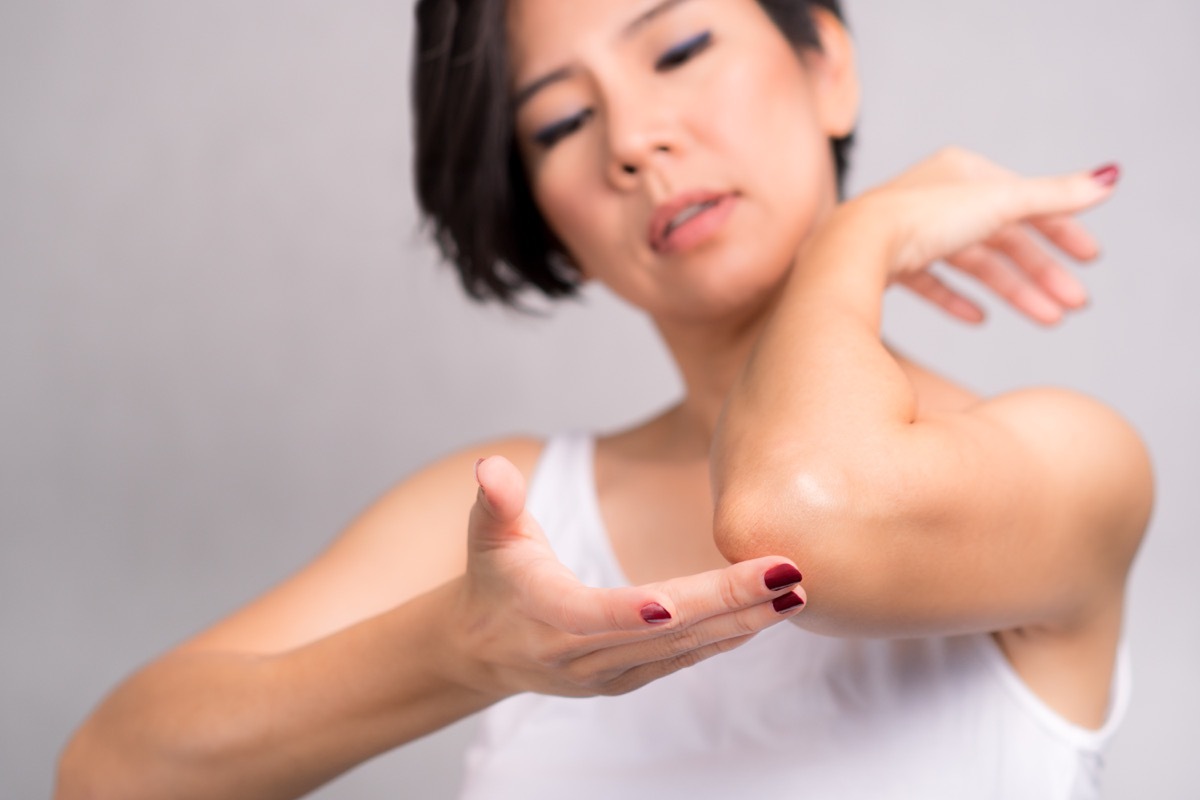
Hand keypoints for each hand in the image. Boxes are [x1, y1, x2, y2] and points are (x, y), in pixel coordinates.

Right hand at [449, 455, 805, 698]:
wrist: (484, 648)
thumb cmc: (492, 579)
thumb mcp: (485, 534)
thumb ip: (495, 500)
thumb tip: (490, 469)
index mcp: (547, 614)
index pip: (597, 614)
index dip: (638, 609)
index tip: (687, 598)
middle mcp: (582, 655)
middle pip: (665, 632)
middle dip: (729, 604)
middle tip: (788, 575)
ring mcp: (610, 673)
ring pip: (686, 650)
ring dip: (745, 623)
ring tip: (796, 592)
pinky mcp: (630, 678)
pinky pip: (686, 659)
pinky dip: (728, 637)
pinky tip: (768, 614)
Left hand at [857, 147, 1118, 324]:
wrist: (852, 248)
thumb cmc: (919, 219)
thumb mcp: (998, 203)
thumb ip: (1053, 197)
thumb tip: (1110, 178)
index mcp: (961, 172)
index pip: (1022, 201)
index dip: (1060, 230)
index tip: (1090, 260)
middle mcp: (933, 197)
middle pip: (1000, 237)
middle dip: (1040, 272)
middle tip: (1073, 306)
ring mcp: (907, 231)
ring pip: (971, 263)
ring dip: (1011, 291)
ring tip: (1046, 320)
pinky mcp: (885, 263)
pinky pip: (928, 283)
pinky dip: (955, 299)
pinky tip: (976, 319)